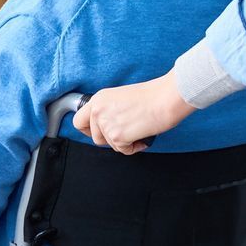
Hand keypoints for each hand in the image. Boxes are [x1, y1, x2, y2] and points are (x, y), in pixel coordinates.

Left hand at [72, 75, 193, 155]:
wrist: (166, 98)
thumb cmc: (152, 96)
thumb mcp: (121, 97)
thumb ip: (109, 110)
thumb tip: (109, 124)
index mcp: (98, 99)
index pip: (79, 120)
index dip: (88, 130)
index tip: (98, 132)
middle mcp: (98, 111)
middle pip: (95, 137)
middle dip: (109, 139)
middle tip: (124, 133)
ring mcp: (106, 124)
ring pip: (110, 144)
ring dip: (124, 142)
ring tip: (138, 130)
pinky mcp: (118, 136)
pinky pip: (123, 150)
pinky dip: (134, 147)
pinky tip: (142, 136)